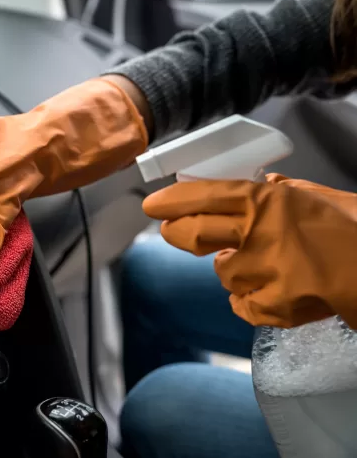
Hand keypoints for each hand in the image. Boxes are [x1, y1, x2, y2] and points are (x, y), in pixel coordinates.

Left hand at [142, 174, 356, 328]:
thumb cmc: (355, 229)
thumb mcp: (316, 196)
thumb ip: (280, 191)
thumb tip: (259, 184)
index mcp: (268, 201)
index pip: (205, 196)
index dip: (173, 201)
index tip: (152, 205)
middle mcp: (259, 234)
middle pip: (194, 233)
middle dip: (176, 232)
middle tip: (172, 231)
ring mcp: (263, 272)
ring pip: (221, 273)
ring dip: (233, 269)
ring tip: (264, 265)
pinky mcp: (273, 305)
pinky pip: (241, 304)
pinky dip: (250, 300)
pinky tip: (270, 292)